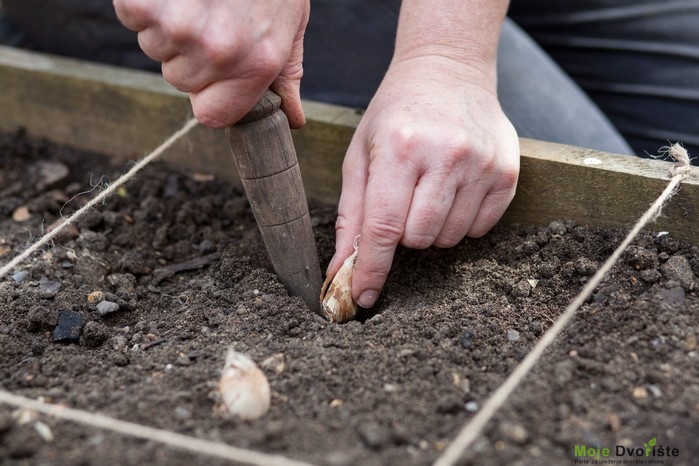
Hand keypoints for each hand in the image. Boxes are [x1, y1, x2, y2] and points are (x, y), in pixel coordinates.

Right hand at [113, 0, 308, 127]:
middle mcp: (218, 51)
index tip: (215, 73)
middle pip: (180, 81)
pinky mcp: (144, 2)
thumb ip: (287, 75)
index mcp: (257, 62)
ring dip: (168, 26)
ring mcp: (179, 26)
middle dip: (191, 54)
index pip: (212, 115)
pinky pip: (132, 17)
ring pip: (155, 48)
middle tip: (211, 14)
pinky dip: (144, 2)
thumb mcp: (291, 25)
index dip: (209, 95)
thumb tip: (294, 119)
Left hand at [328, 55, 519, 307]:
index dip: (372, 270)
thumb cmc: (396, 114)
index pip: (384, 228)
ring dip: (432, 229)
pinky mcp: (507, 173)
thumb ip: (352, 213)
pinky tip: (454, 190)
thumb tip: (342, 269)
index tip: (364, 299)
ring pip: (450, 238)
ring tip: (429, 190)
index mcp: (400, 148)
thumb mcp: (361, 154)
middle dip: (403, 236)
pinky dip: (461, 222)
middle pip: (419, 238)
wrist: (449, 70)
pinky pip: (481, 230)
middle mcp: (445, 155)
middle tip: (403, 203)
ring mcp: (482, 164)